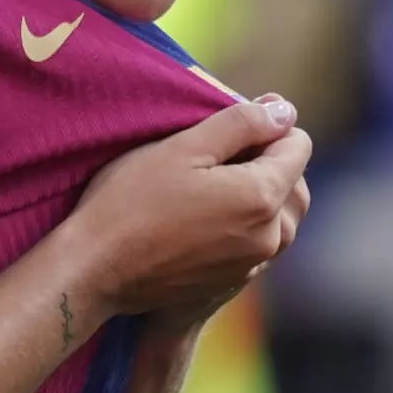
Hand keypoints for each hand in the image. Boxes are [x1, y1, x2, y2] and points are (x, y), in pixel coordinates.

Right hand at [55, 93, 309, 322]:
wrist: (95, 270)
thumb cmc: (131, 202)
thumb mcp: (184, 146)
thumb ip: (241, 123)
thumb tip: (285, 111)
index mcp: (262, 197)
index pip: (298, 144)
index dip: (267, 126)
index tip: (228, 127)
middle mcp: (269, 236)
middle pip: (294, 183)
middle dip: (268, 160)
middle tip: (217, 152)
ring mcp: (252, 265)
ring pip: (279, 216)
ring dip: (259, 193)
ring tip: (212, 182)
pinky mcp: (233, 282)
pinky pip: (257, 242)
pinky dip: (244, 222)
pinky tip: (203, 215)